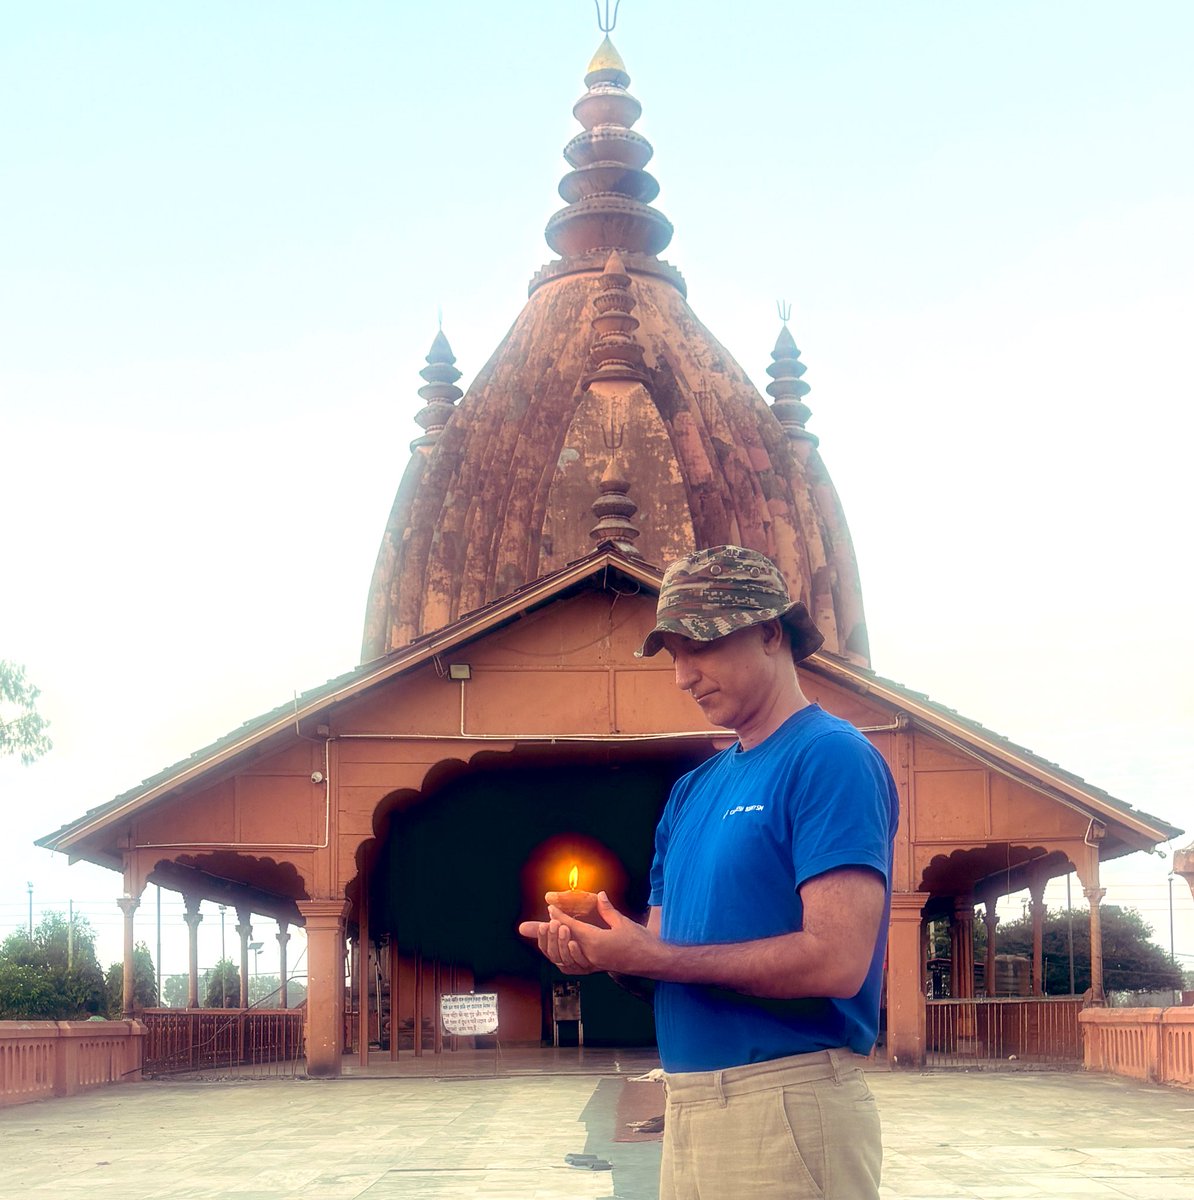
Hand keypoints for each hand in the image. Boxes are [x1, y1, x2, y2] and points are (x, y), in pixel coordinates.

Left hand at [543, 892, 663, 977]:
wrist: (651, 961)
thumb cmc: (639, 940)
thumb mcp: (622, 922)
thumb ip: (607, 909)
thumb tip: (600, 895)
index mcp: (596, 941)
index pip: (572, 927)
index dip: (560, 917)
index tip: (551, 908)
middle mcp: (591, 955)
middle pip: (566, 941)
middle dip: (556, 928)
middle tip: (549, 917)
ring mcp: (593, 964)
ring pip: (568, 954)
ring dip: (559, 942)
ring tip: (555, 929)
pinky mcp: (597, 968)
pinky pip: (576, 963)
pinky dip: (567, 954)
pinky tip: (565, 947)